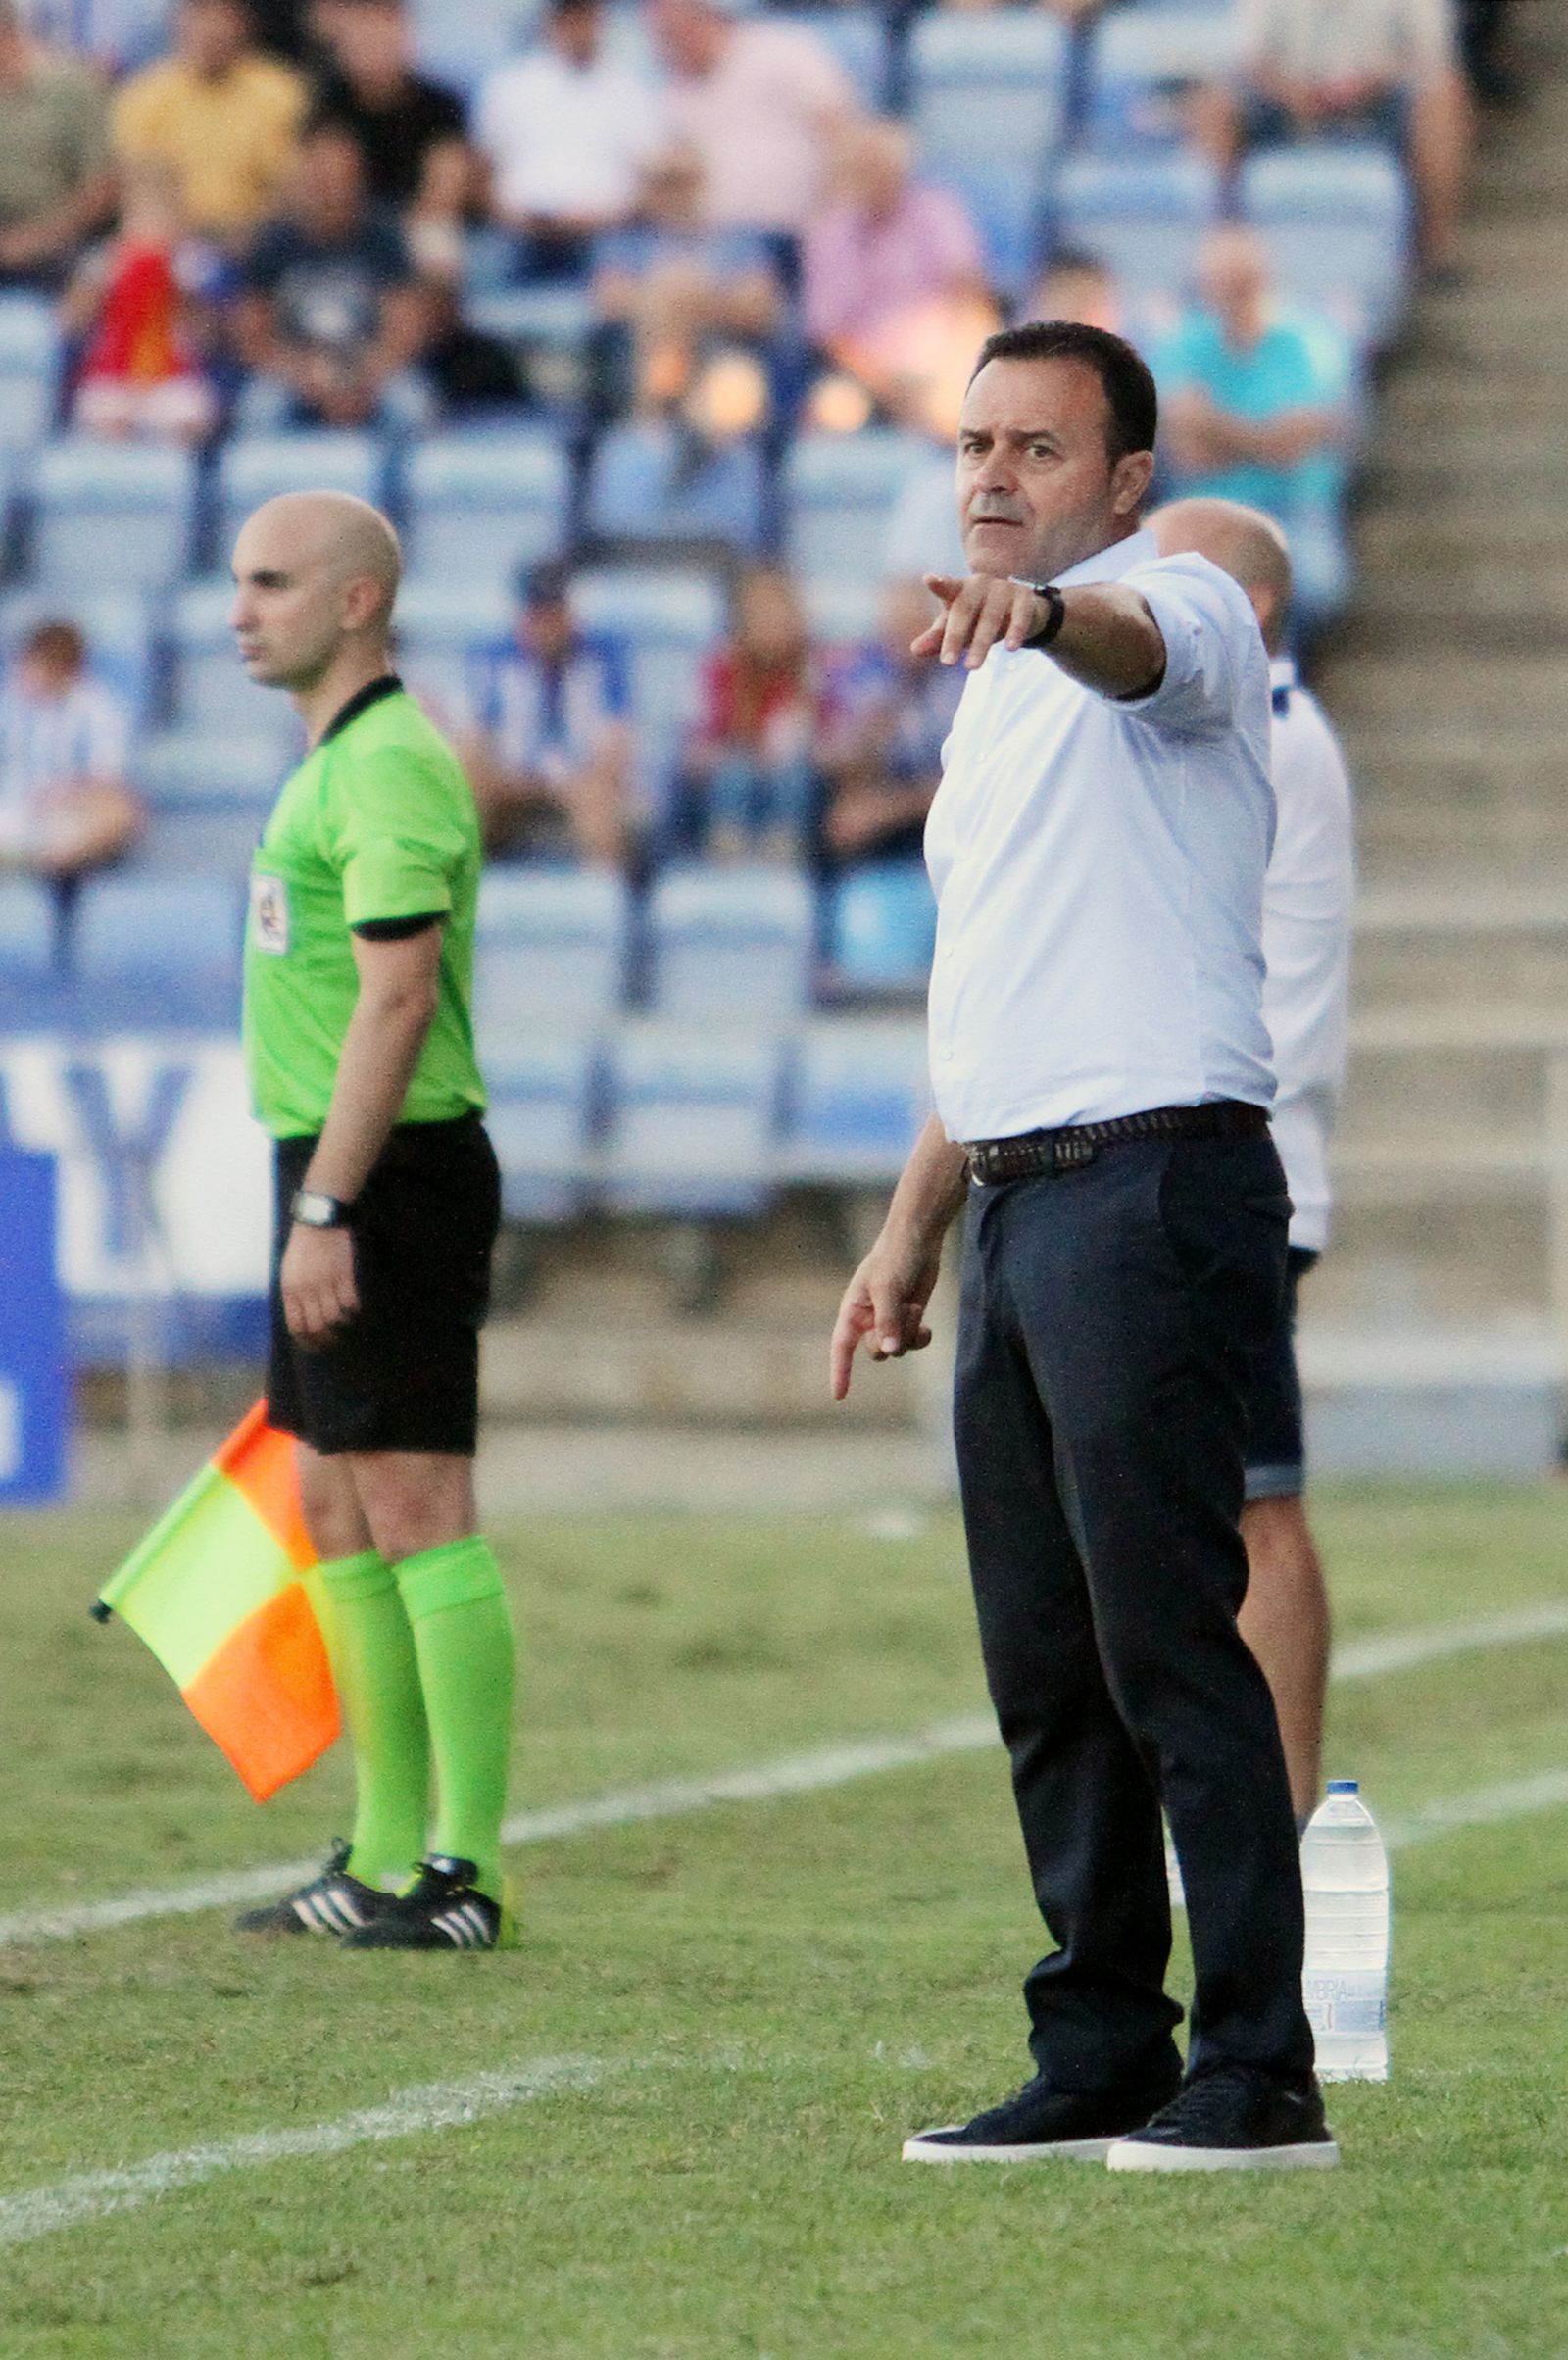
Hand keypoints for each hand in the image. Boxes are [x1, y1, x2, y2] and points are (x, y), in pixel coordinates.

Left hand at [281, 1224, 358, 1347]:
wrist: (318, 1221)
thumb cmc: (303, 1246)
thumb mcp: (289, 1271)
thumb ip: (294, 1294)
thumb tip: (302, 1318)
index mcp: (290, 1289)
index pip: (296, 1326)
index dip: (307, 1341)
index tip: (316, 1345)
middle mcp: (306, 1289)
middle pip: (316, 1327)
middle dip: (326, 1339)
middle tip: (333, 1340)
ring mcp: (325, 1282)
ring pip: (335, 1318)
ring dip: (341, 1325)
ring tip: (345, 1324)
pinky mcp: (343, 1274)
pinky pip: (350, 1302)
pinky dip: (353, 1310)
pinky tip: (354, 1309)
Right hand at [830, 1228, 942, 1400]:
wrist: (919, 1240)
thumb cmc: (895, 1258)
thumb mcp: (888, 1288)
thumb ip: (887, 1320)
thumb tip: (890, 1351)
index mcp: (853, 1311)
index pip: (841, 1347)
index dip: (840, 1371)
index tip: (839, 1396)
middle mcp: (868, 1320)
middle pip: (877, 1352)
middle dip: (893, 1339)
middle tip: (904, 1313)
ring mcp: (889, 1321)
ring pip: (898, 1349)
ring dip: (910, 1332)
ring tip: (915, 1307)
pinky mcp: (908, 1319)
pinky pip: (913, 1343)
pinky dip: (921, 1337)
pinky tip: (927, 1325)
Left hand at [913, 575, 1054, 670]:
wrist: (1021, 611)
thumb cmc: (979, 618)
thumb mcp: (957, 628)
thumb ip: (937, 638)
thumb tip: (914, 650)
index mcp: (960, 590)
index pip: (948, 588)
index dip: (939, 584)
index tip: (929, 579)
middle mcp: (980, 585)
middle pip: (965, 611)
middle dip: (955, 637)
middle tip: (947, 663)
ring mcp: (1003, 590)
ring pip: (990, 618)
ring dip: (981, 643)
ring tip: (972, 667)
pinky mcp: (1024, 598)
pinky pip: (1020, 615)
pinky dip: (1015, 631)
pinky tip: (1011, 648)